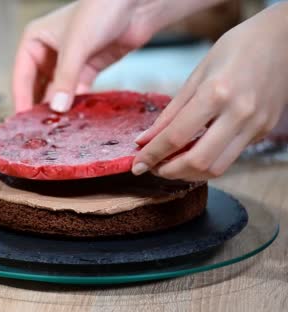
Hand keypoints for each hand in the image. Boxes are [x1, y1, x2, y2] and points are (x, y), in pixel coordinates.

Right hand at [12, 0, 220, 112]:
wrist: (136, 3)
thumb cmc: (99, 10)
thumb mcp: (76, 46)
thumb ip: (65, 79)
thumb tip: (56, 108)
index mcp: (35, 40)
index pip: (21, 75)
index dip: (21, 99)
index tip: (22, 121)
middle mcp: (49, 50)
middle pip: (37, 85)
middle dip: (39, 106)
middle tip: (37, 130)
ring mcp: (69, 60)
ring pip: (57, 90)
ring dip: (58, 107)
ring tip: (55, 129)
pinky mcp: (89, 67)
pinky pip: (77, 90)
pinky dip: (76, 103)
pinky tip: (74, 119)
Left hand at [133, 3, 287, 180]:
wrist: (283, 39)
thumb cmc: (237, 48)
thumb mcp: (196, 75)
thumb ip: (170, 112)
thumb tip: (145, 139)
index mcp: (216, 93)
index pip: (176, 137)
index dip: (152, 155)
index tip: (137, 165)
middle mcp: (239, 113)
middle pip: (198, 162)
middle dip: (169, 171)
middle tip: (153, 167)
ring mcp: (255, 125)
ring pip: (217, 168)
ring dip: (189, 173)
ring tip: (171, 163)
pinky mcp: (264, 131)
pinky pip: (231, 156)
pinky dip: (208, 160)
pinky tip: (194, 151)